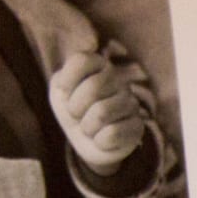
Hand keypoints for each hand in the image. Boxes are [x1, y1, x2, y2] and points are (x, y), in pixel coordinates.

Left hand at [50, 50, 147, 175]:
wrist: (86, 142)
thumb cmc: (73, 111)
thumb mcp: (59, 91)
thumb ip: (65, 75)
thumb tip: (87, 54)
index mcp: (99, 65)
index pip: (82, 61)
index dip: (66, 82)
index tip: (65, 93)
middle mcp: (119, 80)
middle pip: (93, 87)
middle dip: (75, 108)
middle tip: (77, 115)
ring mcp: (131, 103)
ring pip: (102, 113)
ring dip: (87, 127)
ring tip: (90, 127)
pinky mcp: (137, 126)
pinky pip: (112, 134)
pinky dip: (99, 141)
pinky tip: (102, 138)